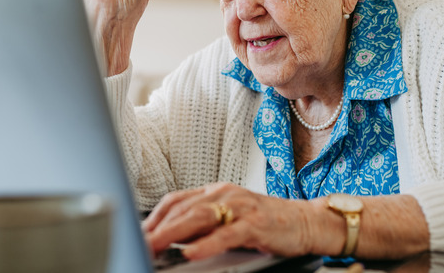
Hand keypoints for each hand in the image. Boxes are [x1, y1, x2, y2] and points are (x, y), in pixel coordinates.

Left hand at [143, 183, 328, 259]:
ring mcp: (241, 207)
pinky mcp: (257, 223)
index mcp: (215, 191)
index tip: (138, 234)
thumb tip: (170, 240)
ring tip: (155, 246)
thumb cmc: (266, 223)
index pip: (176, 200)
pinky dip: (207, 243)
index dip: (154, 217)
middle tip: (138, 243)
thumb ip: (203, 224)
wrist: (305, 221)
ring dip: (173, 233)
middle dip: (157, 227)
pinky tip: (192, 253)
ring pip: (200, 217)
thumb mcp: (230, 218)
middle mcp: (225, 194)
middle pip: (183, 208)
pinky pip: (227, 233)